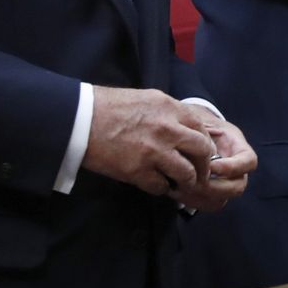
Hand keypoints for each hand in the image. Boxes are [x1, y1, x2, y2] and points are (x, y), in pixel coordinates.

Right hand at [83, 86, 217, 198]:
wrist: (82, 119)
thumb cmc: (110, 106)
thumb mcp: (147, 99)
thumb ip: (169, 113)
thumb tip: (184, 129)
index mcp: (170, 108)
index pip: (202, 129)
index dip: (206, 144)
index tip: (203, 154)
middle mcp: (168, 129)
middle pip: (202, 152)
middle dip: (203, 166)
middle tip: (199, 174)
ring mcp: (155, 151)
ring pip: (187, 173)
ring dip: (185, 181)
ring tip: (179, 184)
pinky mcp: (139, 171)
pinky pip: (161, 186)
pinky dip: (162, 189)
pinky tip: (156, 184)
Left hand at [172, 118, 257, 212]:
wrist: (188, 127)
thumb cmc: (196, 121)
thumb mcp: (201, 121)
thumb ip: (202, 134)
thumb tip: (198, 150)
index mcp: (238, 147)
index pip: (249, 161)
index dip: (233, 167)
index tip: (212, 166)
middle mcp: (236, 168)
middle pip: (237, 187)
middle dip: (215, 188)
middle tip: (193, 181)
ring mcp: (223, 182)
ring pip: (221, 200)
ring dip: (201, 197)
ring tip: (180, 188)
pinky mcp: (209, 192)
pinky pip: (207, 204)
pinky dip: (192, 201)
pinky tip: (176, 191)